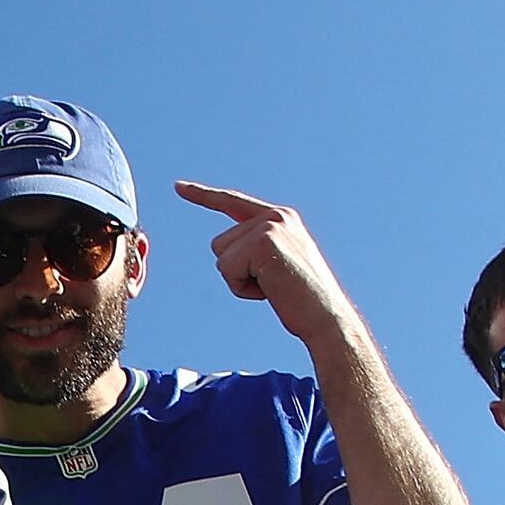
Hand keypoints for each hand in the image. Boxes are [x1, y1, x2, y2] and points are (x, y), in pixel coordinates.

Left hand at [170, 181, 356, 338]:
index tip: (178, 186)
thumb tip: (225, 252)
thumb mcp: (279, 267)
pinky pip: (227, 269)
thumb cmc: (303, 302)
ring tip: (274, 287)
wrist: (326, 318)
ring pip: (222, 256)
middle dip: (237, 272)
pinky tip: (270, 291)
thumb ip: (255, 251)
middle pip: (220, 244)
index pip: (232, 202)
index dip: (203, 196)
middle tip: (273, 285)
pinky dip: (242, 288)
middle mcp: (275, 215)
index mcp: (281, 218)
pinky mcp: (262, 242)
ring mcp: (270, 226)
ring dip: (240, 280)